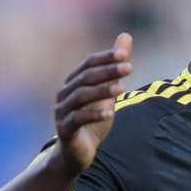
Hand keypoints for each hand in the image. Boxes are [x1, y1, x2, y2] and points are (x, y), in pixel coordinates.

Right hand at [54, 33, 132, 176]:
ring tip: (122, 89)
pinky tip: (110, 113)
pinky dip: (93, 115)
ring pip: (81, 97)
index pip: (88, 64)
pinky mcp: (64, 130)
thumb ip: (115, 67)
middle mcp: (64, 94)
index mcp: (73, 83)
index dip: (106, 58)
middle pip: (85, 78)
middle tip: (129, 68)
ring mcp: (62, 112)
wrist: (77, 154)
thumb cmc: (92, 120)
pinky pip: (77, 119)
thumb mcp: (107, 91)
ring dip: (102, 91)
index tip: (125, 55)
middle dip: (107, 72)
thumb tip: (126, 36)